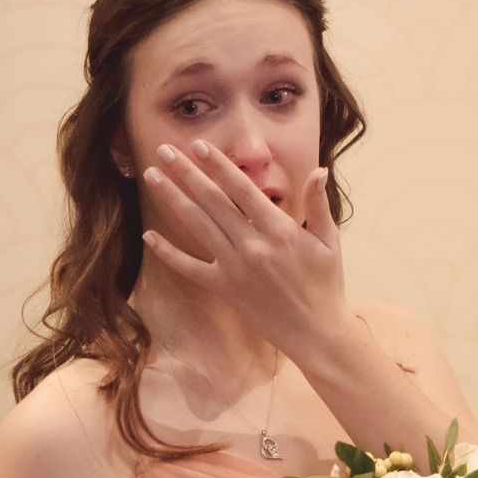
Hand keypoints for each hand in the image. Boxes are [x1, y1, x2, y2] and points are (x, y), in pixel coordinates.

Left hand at [140, 141, 348, 353]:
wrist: (315, 332)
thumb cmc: (325, 283)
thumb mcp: (329, 241)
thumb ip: (319, 204)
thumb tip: (318, 171)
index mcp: (279, 230)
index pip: (241, 189)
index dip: (218, 165)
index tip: (198, 145)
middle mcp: (252, 245)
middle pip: (212, 201)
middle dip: (186, 172)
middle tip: (164, 150)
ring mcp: (235, 267)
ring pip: (197, 225)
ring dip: (172, 198)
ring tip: (152, 176)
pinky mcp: (224, 288)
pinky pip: (189, 268)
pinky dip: (168, 252)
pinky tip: (149, 235)